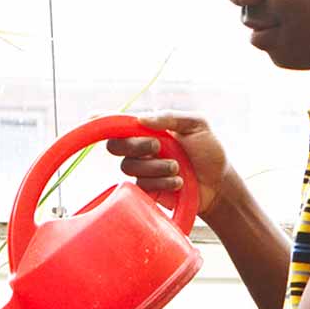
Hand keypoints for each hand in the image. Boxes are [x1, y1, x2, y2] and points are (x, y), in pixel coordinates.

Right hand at [108, 111, 237, 217]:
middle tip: (158, 146)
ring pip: (130, 167)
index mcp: (149, 129)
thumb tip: (142, 119)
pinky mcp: (146, 191)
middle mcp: (141, 148)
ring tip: (178, 168)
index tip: (90, 119)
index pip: (120, 123)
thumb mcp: (197, 125)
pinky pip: (142, 186)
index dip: (101, 121)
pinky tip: (179, 183)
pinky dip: (162, 183)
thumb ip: (171, 117)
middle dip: (135, 145)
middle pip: (115, 145)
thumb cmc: (209, 151)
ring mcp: (143, 170)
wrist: (219, 184)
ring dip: (156, 167)